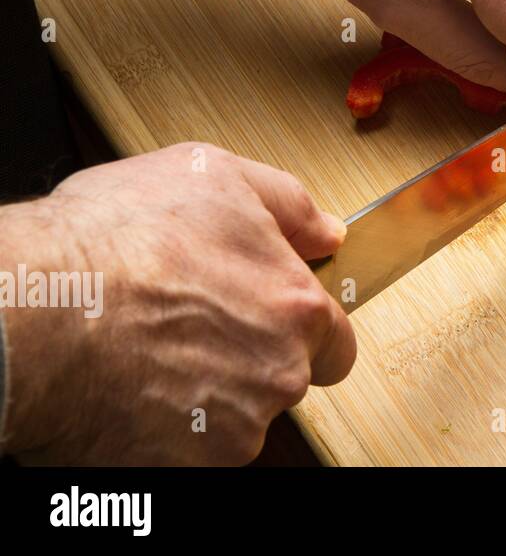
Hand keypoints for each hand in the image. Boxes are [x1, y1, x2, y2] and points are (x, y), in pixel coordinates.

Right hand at [0, 143, 354, 464]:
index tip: (268, 318)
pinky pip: (190, 451)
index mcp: (298, 308)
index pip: (337, 341)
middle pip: (284, 379)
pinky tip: (131, 389)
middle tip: (191, 328)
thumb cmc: (112, 241)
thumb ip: (290, 206)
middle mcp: (280, 373)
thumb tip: (327, 232)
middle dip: (250, 359)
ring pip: (236, 417)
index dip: (303, 329)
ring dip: (205, 394)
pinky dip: (165, 430)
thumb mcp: (215, 176)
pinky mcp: (186, 467)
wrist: (30, 312)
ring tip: (149, 352)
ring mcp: (234, 427)